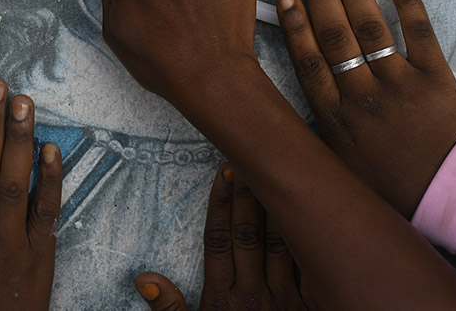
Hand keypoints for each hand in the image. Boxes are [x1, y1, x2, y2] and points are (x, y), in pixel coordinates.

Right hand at [134, 164, 309, 310]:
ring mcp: (284, 302)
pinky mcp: (311, 308)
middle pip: (249, 235)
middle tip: (250, 159)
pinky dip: (309, 238)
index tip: (223, 175)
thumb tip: (143, 278)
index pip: (218, 242)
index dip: (221, 206)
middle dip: (249, 195)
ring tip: (280, 174)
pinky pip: (310, 267)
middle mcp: (253, 297)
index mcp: (222, 301)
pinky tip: (312, 213)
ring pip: (282, 244)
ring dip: (280, 208)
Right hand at [277, 0, 455, 216]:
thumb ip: (313, 127)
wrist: (445, 196)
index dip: (295, 25)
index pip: (308, 61)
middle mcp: (362, 96)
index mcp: (335, 118)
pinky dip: (407, 2)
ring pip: (371, 28)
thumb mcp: (336, 161)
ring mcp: (400, 84)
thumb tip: (285, 98)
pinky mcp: (435, 78)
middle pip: (335, 35)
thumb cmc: (386, 182)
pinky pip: (420, 32)